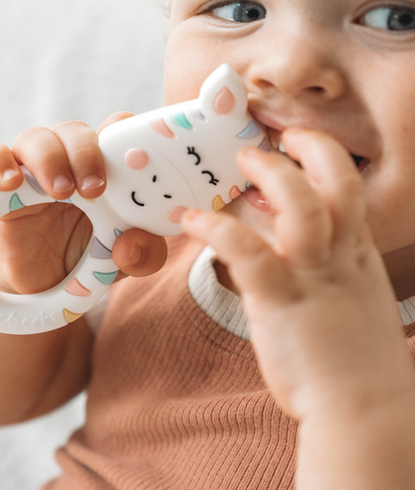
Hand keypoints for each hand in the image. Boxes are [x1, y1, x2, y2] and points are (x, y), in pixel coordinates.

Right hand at [0, 112, 167, 294]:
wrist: (42, 280)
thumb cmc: (88, 255)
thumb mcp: (125, 260)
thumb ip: (144, 255)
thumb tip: (130, 248)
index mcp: (106, 168)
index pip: (117, 132)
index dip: (127, 134)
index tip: (136, 161)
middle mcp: (70, 160)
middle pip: (76, 131)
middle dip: (87, 154)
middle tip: (96, 189)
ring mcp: (33, 169)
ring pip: (36, 138)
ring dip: (49, 159)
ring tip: (60, 192)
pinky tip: (9, 183)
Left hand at [182, 128, 414, 421]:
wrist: (366, 411)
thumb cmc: (356, 361)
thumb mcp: (355, 303)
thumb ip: (332, 270)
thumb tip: (296, 252)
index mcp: (358, 256)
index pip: (348, 191)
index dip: (323, 161)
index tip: (298, 147)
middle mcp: (341, 257)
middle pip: (336, 183)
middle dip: (307, 150)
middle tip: (268, 144)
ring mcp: (313, 276)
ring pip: (300, 205)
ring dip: (269, 174)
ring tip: (240, 161)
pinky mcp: (280, 300)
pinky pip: (246, 250)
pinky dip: (214, 228)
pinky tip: (189, 219)